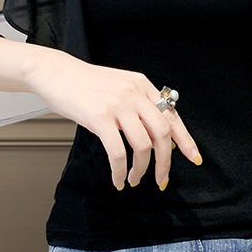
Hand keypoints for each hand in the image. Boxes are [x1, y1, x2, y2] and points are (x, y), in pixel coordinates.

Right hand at [28, 49, 200, 190]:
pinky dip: (120, 171)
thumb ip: (138, 104)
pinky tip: (118, 178)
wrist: (57, 72)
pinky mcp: (99, 118)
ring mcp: (118, 105)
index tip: (194, 157)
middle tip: (162, 179)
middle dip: (165, 161)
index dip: (185, 139)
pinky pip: (118, 153)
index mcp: (142, 85)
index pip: (171, 115)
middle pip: (163, 133)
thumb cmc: (85, 83)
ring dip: (141, 169)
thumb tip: (155, 136)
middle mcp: (134, 94)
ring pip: (143, 146)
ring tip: (134, 179)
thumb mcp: (119, 86)